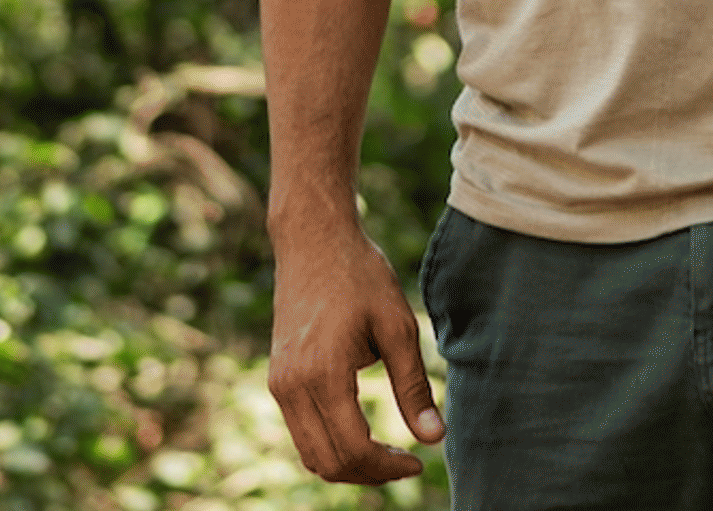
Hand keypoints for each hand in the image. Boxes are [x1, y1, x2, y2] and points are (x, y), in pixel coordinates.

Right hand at [266, 219, 444, 484]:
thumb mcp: (398, 326)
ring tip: (386, 452)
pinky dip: (330, 445)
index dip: (388, 468)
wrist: (312, 239)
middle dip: (369, 473)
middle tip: (405, 462)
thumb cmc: (360, 274)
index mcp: (323, 374)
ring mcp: (279, 383)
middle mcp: (291, 386)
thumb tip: (434, 438)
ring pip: (310, 455)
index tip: (418, 463)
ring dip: (348, 464)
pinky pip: (301, 432)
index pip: (353, 449)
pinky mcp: (277, 378)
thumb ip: (413, 386)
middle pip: (328, 462)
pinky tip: (361, 431)